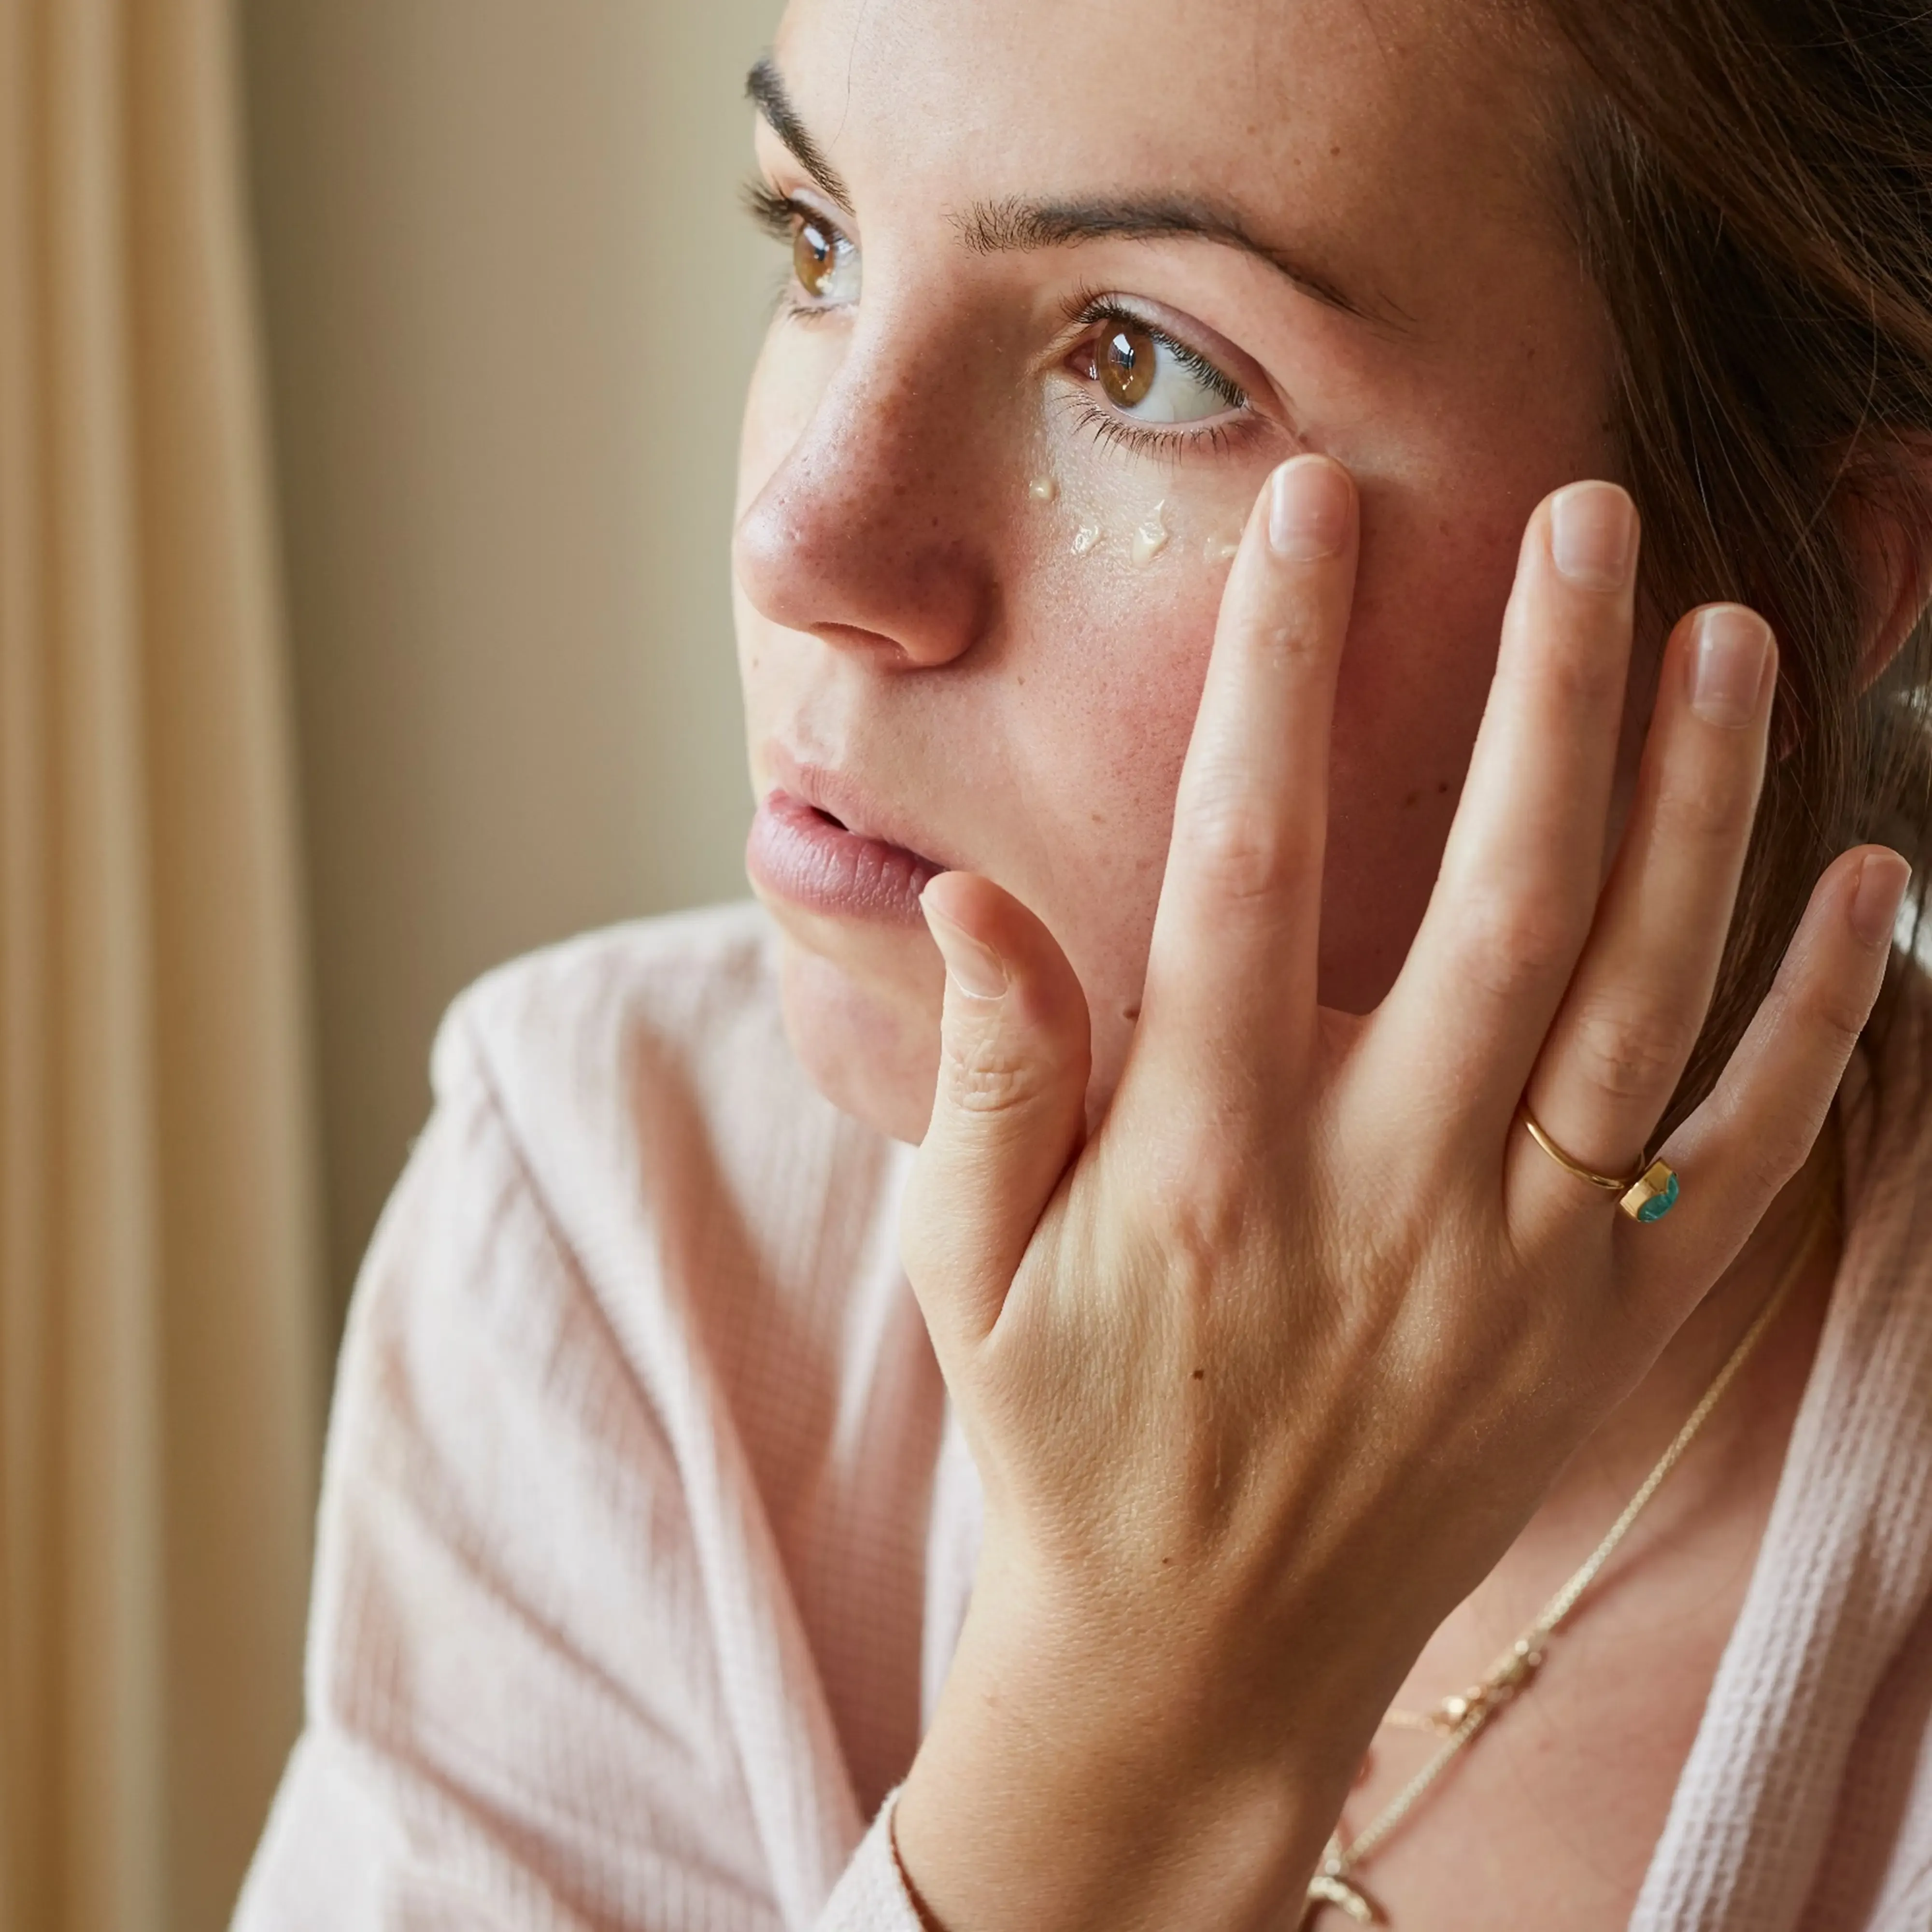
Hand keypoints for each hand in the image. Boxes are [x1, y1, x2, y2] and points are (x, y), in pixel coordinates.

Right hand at [892, 456, 1908, 1929]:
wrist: (1201, 1655)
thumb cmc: (1069, 1437)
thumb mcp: (967, 1271)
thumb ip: (992, 1080)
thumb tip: (974, 894)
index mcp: (1210, 1166)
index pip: (1244, 865)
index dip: (1277, 674)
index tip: (1311, 515)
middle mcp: (1384, 1197)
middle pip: (1496, 900)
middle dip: (1543, 690)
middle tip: (1584, 512)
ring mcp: (1520, 1266)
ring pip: (1642, 997)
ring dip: (1701, 809)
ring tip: (1729, 634)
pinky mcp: (1608, 1328)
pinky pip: (1741, 1153)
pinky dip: (1821, 1017)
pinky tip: (1868, 879)